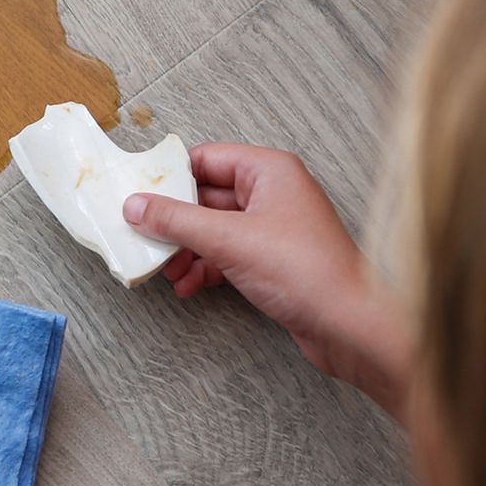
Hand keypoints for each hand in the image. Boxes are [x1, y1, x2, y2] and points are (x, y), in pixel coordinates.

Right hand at [122, 143, 411, 416]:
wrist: (349, 326)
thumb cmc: (306, 272)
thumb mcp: (229, 240)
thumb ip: (177, 221)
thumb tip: (137, 206)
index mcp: (269, 171)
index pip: (207, 159)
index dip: (171, 176)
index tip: (139, 193)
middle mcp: (273, 193)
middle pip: (207, 196)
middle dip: (175, 220)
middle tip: (145, 236)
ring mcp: (274, 229)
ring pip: (215, 228)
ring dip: (187, 249)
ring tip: (168, 270)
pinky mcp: (274, 261)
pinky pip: (228, 254)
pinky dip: (205, 267)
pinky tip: (190, 285)